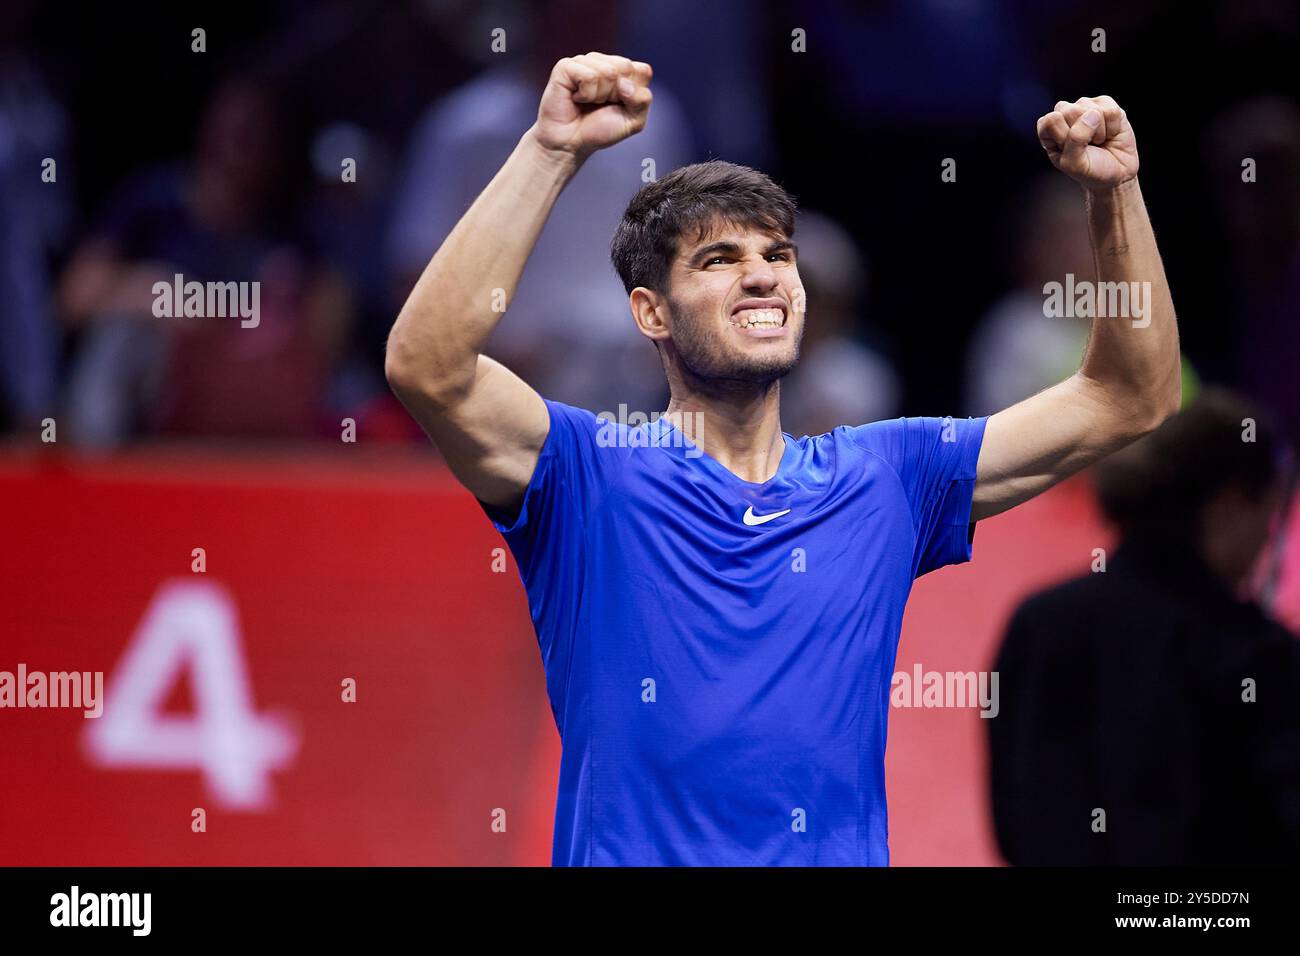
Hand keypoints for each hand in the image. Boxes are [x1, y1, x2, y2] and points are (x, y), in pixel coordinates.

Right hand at [533, 52, 652, 159]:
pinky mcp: (566, 66)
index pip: (643, 70)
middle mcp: (603, 61)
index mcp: (622, 70)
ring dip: (600, 96)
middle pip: (625, 67)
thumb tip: (624, 82)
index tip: (619, 106)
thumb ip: (642, 100)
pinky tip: (576, 98)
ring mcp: (584, 61)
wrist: (571, 144)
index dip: (634, 94)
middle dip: (617, 94)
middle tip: (601, 105)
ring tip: (587, 102)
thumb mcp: (633, 121)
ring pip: (607, 71)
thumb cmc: (599, 130)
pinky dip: (586, 94)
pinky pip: (588, 76)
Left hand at [1036, 95, 1138, 190]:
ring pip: (1092, 109)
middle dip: (1082, 134)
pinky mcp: (1106, 104)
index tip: (1070, 150)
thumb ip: (1075, 139)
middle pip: (1069, 111)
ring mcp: (1085, 106)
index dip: (1063, 136)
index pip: (1050, 120)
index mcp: (1049, 130)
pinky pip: (1111, 111)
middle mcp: (1065, 114)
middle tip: (1087, 146)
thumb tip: (1092, 113)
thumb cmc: (1091, 170)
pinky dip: (1113, 127)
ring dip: (1099, 132)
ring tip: (1098, 141)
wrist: (1118, 172)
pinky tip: (1110, 134)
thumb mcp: (1074, 164)